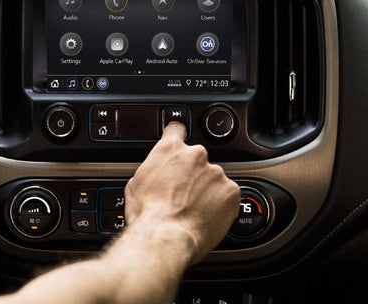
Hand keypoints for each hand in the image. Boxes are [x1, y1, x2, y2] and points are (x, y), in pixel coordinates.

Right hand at [124, 122, 240, 263]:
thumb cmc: (148, 215)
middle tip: (182, 195)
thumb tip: (154, 174)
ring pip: (213, 179)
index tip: (180, 140)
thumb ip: (152, 170)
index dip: (178, 136)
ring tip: (193, 211)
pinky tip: (206, 217)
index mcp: (170, 150)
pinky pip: (227, 196)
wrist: (165, 237)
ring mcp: (216, 173)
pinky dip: (220, 205)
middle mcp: (196, 156)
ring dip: (206, 191)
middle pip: (197, 160)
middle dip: (192, 175)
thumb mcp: (136, 184)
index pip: (177, 129)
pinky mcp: (231, 192)